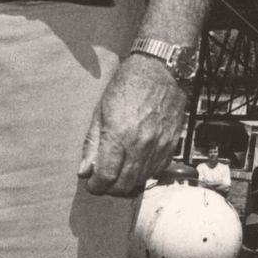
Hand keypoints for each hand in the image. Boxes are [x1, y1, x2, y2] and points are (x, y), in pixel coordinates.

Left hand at [78, 53, 187, 196]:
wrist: (161, 69)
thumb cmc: (127, 85)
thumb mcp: (101, 111)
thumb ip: (92, 143)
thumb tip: (85, 170)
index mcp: (119, 134)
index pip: (106, 175)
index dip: (96, 186)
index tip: (92, 184)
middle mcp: (141, 144)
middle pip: (125, 183)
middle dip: (111, 188)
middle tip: (104, 181)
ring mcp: (159, 144)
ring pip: (143, 179)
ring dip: (129, 182)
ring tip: (120, 173)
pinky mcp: (172, 143)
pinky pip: (159, 169)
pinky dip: (147, 173)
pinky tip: (138, 164)